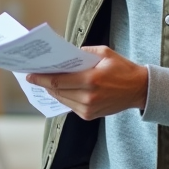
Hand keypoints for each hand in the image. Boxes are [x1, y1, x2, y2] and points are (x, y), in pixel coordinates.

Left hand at [25, 46, 147, 120]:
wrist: (139, 90)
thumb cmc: (122, 68)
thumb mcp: (104, 53)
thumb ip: (83, 52)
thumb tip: (64, 55)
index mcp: (92, 80)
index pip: (59, 81)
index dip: (42, 78)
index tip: (30, 74)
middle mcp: (89, 97)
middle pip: (57, 91)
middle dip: (44, 83)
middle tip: (33, 76)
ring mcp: (89, 109)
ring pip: (62, 99)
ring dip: (52, 90)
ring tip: (44, 81)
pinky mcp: (90, 115)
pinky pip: (70, 105)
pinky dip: (63, 97)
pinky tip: (59, 89)